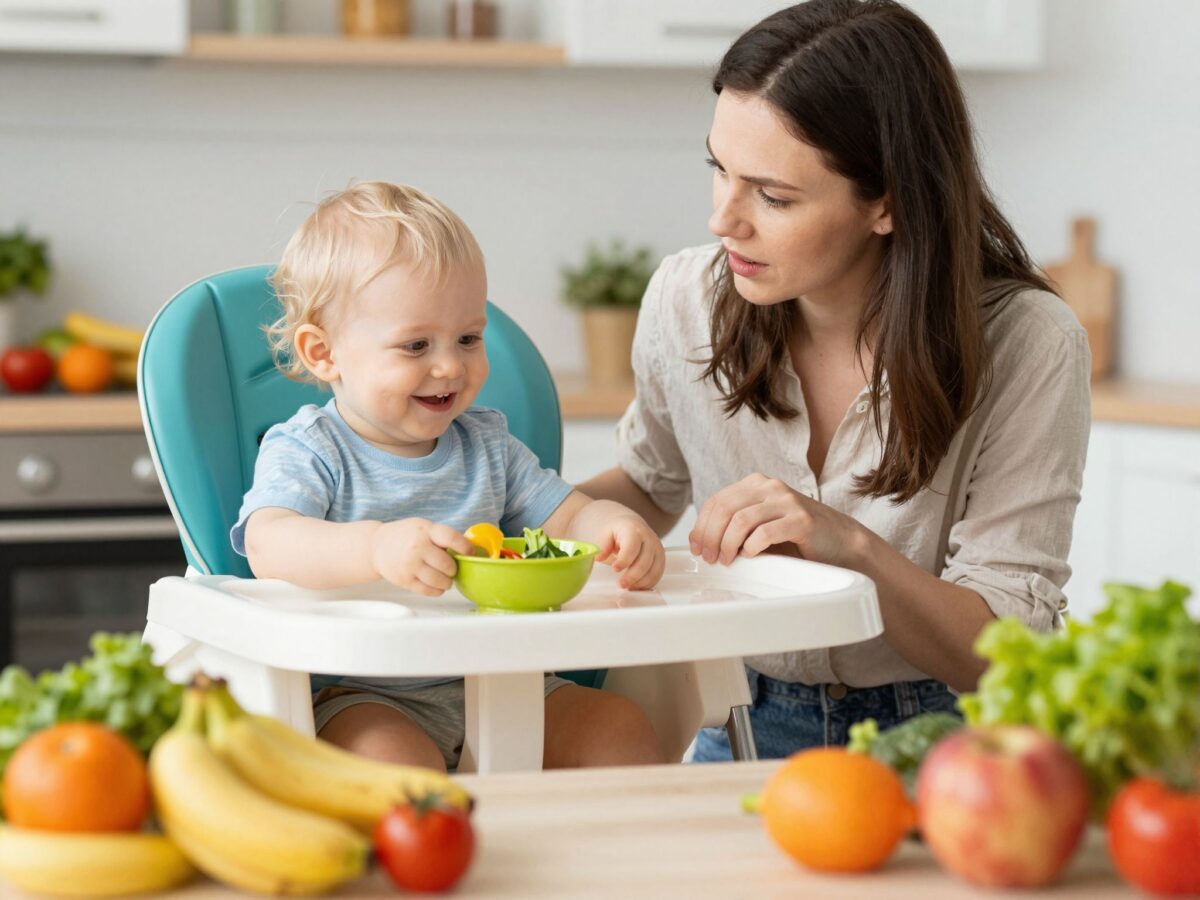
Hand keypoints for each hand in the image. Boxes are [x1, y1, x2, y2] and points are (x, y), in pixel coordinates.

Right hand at [370, 518, 474, 595]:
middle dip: (453, 569)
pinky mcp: (405, 580)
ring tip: (445, 578)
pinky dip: (437, 590)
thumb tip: (468, 550)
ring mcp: (410, 565)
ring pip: (440, 581)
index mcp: (426, 531)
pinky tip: (437, 585)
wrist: (376, 546)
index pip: (452, 538)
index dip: (465, 547)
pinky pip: (428, 591)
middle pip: (448, 565)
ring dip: (447, 582)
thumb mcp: (424, 527)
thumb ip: (442, 536)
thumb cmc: (406, 536)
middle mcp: (418, 548)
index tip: (469, 553)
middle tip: (451, 568)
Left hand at [597, 514, 665, 590]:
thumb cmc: (619, 531)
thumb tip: (599, 557)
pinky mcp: (661, 559)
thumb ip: (603, 546)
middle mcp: (649, 539)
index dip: (624, 561)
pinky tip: (636, 586)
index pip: (632, 548)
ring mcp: (657, 549)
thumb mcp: (607, 533)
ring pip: (653, 571)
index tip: (615, 569)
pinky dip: (647, 584)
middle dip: (632, 577)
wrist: (632, 525)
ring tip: (627, 587)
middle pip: (644, 563)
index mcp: (635, 531)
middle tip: (620, 584)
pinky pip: (657, 575)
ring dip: (640, 583)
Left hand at [689, 474, 869, 568]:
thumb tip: (702, 542)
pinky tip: (749, 556)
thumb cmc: (796, 538)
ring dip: (727, 544)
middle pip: (725, 508)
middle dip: (710, 536)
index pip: (717, 500)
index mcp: (756, 484)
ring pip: (741, 519)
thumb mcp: (760, 525)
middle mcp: (770, 487)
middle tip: (709, 558)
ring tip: (726, 560)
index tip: (697, 548)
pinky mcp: (802, 519)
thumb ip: (735, 526)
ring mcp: (787, 501)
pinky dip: (751, 546)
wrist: (840, 542)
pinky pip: (766, 532)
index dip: (701, 526)